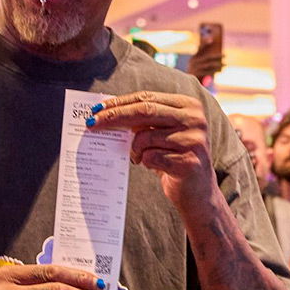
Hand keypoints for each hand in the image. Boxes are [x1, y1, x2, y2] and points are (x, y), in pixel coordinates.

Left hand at [89, 92, 214, 208]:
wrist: (198, 192)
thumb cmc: (174, 157)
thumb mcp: (162, 133)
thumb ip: (144, 119)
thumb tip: (107, 110)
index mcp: (188, 105)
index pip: (147, 98)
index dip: (120, 102)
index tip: (96, 109)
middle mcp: (194, 119)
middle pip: (144, 111)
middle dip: (114, 117)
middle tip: (91, 123)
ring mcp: (193, 140)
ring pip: (145, 137)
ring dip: (134, 149)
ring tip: (138, 157)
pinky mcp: (188, 162)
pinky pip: (151, 157)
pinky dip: (145, 162)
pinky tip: (153, 166)